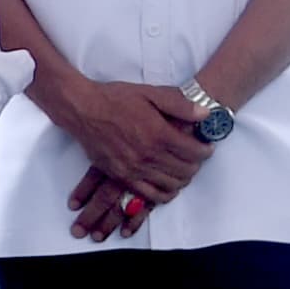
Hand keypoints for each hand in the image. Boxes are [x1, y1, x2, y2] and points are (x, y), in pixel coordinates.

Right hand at [50, 78, 211, 206]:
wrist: (82, 109)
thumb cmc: (116, 98)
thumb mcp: (151, 93)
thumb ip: (180, 105)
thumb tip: (205, 114)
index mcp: (160, 134)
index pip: (195, 152)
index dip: (206, 150)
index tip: (206, 147)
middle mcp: (149, 156)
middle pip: (186, 171)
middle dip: (196, 165)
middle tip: (195, 158)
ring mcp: (135, 169)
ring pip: (171, 185)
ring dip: (182, 180)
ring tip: (182, 171)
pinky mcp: (122, 177)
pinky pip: (149, 195)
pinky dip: (163, 194)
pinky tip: (166, 186)